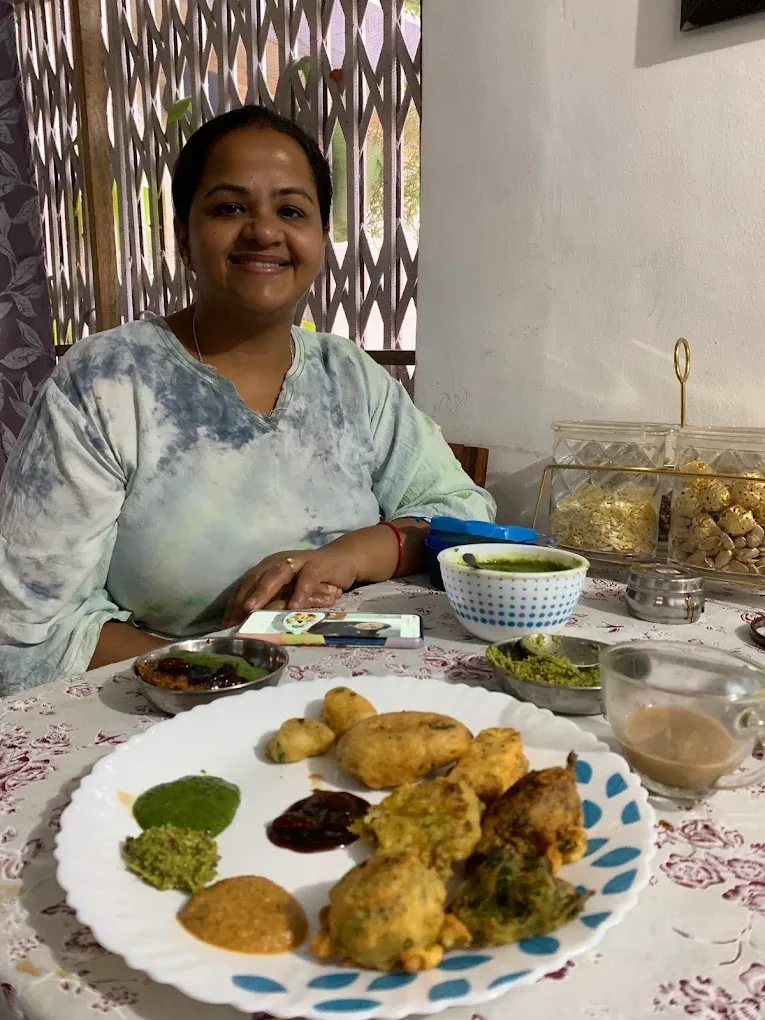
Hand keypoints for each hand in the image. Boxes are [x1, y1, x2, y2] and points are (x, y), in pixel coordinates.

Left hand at [222, 547, 361, 626]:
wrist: (343, 560)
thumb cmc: (312, 580)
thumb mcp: (289, 590)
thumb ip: (274, 602)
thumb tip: (250, 625)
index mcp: (268, 567)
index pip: (246, 584)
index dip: (234, 603)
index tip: (226, 624)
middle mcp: (279, 562)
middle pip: (255, 579)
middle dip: (242, 598)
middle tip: (232, 618)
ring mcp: (298, 562)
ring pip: (276, 576)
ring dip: (262, 592)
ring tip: (252, 609)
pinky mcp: (317, 566)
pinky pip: (306, 580)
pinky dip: (300, 592)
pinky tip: (294, 607)